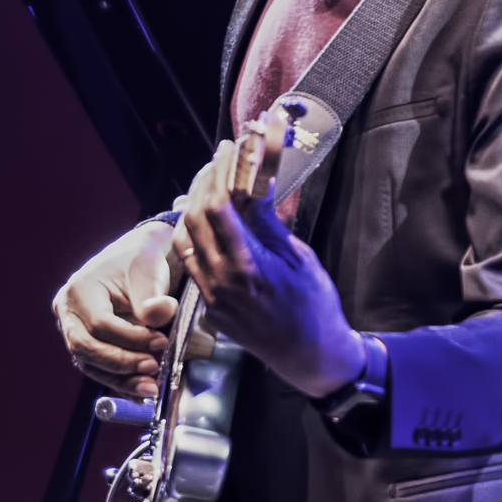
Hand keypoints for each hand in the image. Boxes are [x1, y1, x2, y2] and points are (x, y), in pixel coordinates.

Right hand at [52, 220, 180, 398]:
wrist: (140, 258)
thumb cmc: (141, 258)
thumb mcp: (148, 269)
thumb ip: (152, 296)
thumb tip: (158, 315)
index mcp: (79, 290)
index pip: (100, 324)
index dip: (130, 338)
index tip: (160, 341)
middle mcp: (69, 312)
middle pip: (86, 348)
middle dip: (121, 363)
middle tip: (153, 367)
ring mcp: (74, 330)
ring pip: (90, 363)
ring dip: (121, 380)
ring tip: (150, 388)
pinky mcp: (87, 343)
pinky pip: (98, 368)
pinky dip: (119, 382)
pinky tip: (137, 393)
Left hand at [172, 148, 363, 398]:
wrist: (310, 354)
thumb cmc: (314, 304)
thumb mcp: (299, 258)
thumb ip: (268, 224)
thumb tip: (253, 184)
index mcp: (246, 267)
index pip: (219, 207)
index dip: (223, 171)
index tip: (234, 147)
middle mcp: (220, 282)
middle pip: (196, 217)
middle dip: (207, 180)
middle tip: (222, 155)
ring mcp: (209, 296)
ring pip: (186, 238)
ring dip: (194, 204)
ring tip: (211, 178)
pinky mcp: (207, 306)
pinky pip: (191, 261)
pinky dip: (193, 232)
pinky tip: (203, 215)